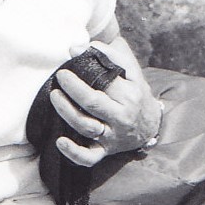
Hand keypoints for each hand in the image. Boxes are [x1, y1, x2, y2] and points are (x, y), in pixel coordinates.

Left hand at [51, 38, 161, 168]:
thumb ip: (108, 55)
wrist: (150, 125)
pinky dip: (74, 153)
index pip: (107, 81)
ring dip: (67, 112)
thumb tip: (79, 46)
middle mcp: (121, 117)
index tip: (69, 58)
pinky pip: (88, 158)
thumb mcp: (131, 71)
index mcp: (129, 95)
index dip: (86, 68)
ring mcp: (111, 136)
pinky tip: (60, 142)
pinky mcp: (104, 151)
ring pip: (86, 127)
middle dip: (74, 89)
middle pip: (93, 103)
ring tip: (54, 96)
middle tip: (60, 76)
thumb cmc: (134, 92)